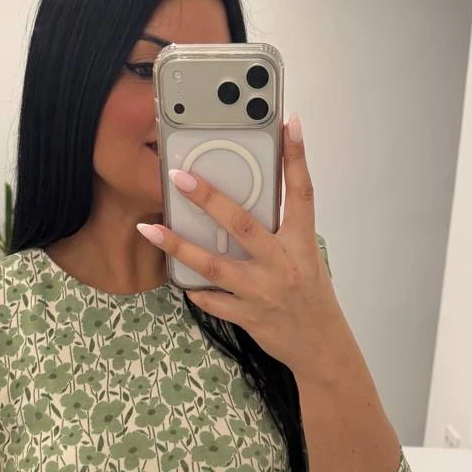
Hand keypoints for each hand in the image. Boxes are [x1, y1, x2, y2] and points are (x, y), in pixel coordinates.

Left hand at [137, 112, 352, 377]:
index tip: (290, 124)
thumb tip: (241, 206)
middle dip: (209, 198)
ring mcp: (262, 291)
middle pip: (242, 224)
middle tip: (180, 176)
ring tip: (150, 228)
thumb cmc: (311, 296)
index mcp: (302, 243)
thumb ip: (280, 232)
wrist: (321, 346)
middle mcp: (282, 264)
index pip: (302, 192)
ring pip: (213, 264)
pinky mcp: (248, 316)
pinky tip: (178, 277)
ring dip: (178, 245)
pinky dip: (194, 288)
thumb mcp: (306, 257)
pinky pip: (211, 299)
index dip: (297, 157)